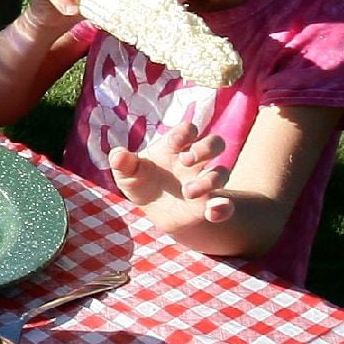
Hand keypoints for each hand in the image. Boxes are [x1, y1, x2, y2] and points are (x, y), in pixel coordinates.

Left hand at [112, 110, 241, 239]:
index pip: (189, 129)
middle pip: (215, 143)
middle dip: (205, 148)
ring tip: (188, 191)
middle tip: (185, 161)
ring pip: (222, 172)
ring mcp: (204, 182)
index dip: (185, 132)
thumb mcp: (128, 174)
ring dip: (209, 180)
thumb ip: (123, 163)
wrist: (153, 210)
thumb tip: (117, 155)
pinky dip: (223, 208)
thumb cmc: (141, 182)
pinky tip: (212, 213)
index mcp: (176, 147)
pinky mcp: (209, 205)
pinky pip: (226, 205)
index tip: (174, 144)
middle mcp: (195, 161)